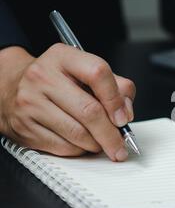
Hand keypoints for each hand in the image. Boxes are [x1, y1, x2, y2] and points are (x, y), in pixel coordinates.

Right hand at [0, 44, 135, 161]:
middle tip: (121, 146)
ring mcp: (31, 103)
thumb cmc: (59, 81)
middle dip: (111, 135)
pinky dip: (80, 150)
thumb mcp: (86, 72)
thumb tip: (126, 113)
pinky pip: (63, 147)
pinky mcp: (25, 127)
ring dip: (97, 144)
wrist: (14, 88)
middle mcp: (43, 77)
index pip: (98, 73)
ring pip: (77, 134)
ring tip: (102, 143)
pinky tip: (82, 144)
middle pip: (89, 111)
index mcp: (63, 57)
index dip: (116, 100)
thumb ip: (115, 87)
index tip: (124, 118)